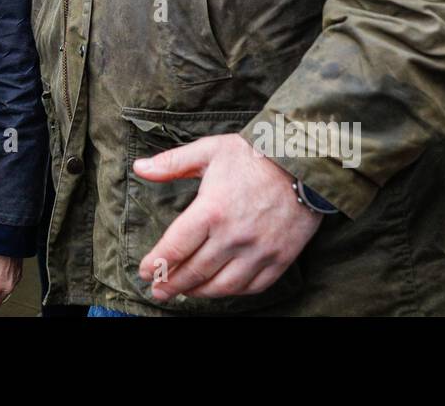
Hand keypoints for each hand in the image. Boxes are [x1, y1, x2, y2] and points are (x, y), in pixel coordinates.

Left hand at [135, 133, 322, 300]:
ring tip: (185, 292)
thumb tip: (139, 168)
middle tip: (158, 290)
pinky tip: (220, 288)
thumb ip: (171, 163)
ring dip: (199, 292)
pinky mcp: (281, 259)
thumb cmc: (254, 155)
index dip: (157, 263)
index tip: (144, 272)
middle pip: (196, 271)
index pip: (176, 247)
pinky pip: (253, 286)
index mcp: (212, 210)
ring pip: (223, 285)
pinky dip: (233, 292)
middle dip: (172, 284)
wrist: (305, 162)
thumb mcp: (209, 150)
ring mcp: (259, 251)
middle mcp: (234, 236)